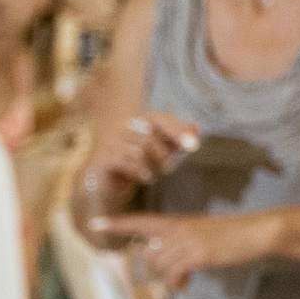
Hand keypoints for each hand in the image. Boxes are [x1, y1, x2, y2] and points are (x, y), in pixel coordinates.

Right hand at [78, 112, 201, 225]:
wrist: (102, 179)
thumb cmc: (134, 161)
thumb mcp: (159, 149)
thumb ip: (175, 138)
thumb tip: (197, 126)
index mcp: (139, 120)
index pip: (161, 119)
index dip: (178, 131)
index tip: (194, 146)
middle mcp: (123, 127)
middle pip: (150, 134)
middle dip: (163, 153)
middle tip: (168, 168)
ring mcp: (110, 141)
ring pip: (138, 148)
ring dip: (151, 163)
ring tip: (154, 173)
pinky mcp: (102, 157)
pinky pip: (123, 160)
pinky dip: (138, 170)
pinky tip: (146, 177)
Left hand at [87, 209, 285, 292]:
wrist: (256, 232)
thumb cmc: (232, 234)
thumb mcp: (202, 234)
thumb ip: (181, 244)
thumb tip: (169, 266)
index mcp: (176, 222)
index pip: (140, 221)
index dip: (116, 224)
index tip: (94, 225)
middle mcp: (176, 229)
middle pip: (147, 256)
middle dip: (155, 272)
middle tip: (173, 279)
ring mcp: (185, 241)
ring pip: (159, 267)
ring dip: (168, 279)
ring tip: (184, 281)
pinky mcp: (196, 253)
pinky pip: (173, 274)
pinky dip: (177, 283)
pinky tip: (187, 284)